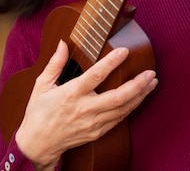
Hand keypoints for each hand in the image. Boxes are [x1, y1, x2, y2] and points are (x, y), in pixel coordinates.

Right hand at [15, 40, 157, 169]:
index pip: (96, 76)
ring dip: (140, 95)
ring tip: (152, 82)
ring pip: (122, 109)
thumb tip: (62, 43)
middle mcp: (84, 109)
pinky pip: (118, 119)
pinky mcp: (97, 132)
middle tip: (151, 73)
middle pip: (117, 97)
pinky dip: (131, 107)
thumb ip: (55, 64)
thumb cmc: (38, 113)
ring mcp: (92, 123)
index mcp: (71, 94)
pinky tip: (139, 98)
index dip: (111, 62)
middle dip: (137, 85)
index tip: (124, 51)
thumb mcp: (41, 85)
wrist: (37, 145)